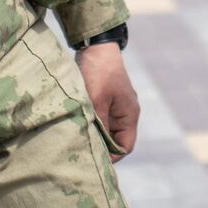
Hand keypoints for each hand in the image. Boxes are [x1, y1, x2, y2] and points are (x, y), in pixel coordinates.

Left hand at [76, 42, 139, 160]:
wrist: (95, 47)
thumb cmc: (98, 73)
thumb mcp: (96, 101)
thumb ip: (98, 125)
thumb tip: (95, 147)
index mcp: (129, 115)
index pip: (125, 146)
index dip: (111, 157)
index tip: (93, 160)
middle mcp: (125, 113)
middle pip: (116, 140)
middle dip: (101, 147)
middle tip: (82, 152)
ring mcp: (115, 107)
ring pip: (106, 131)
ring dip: (95, 135)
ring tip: (78, 140)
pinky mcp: (105, 101)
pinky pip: (100, 120)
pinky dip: (91, 125)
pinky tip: (78, 126)